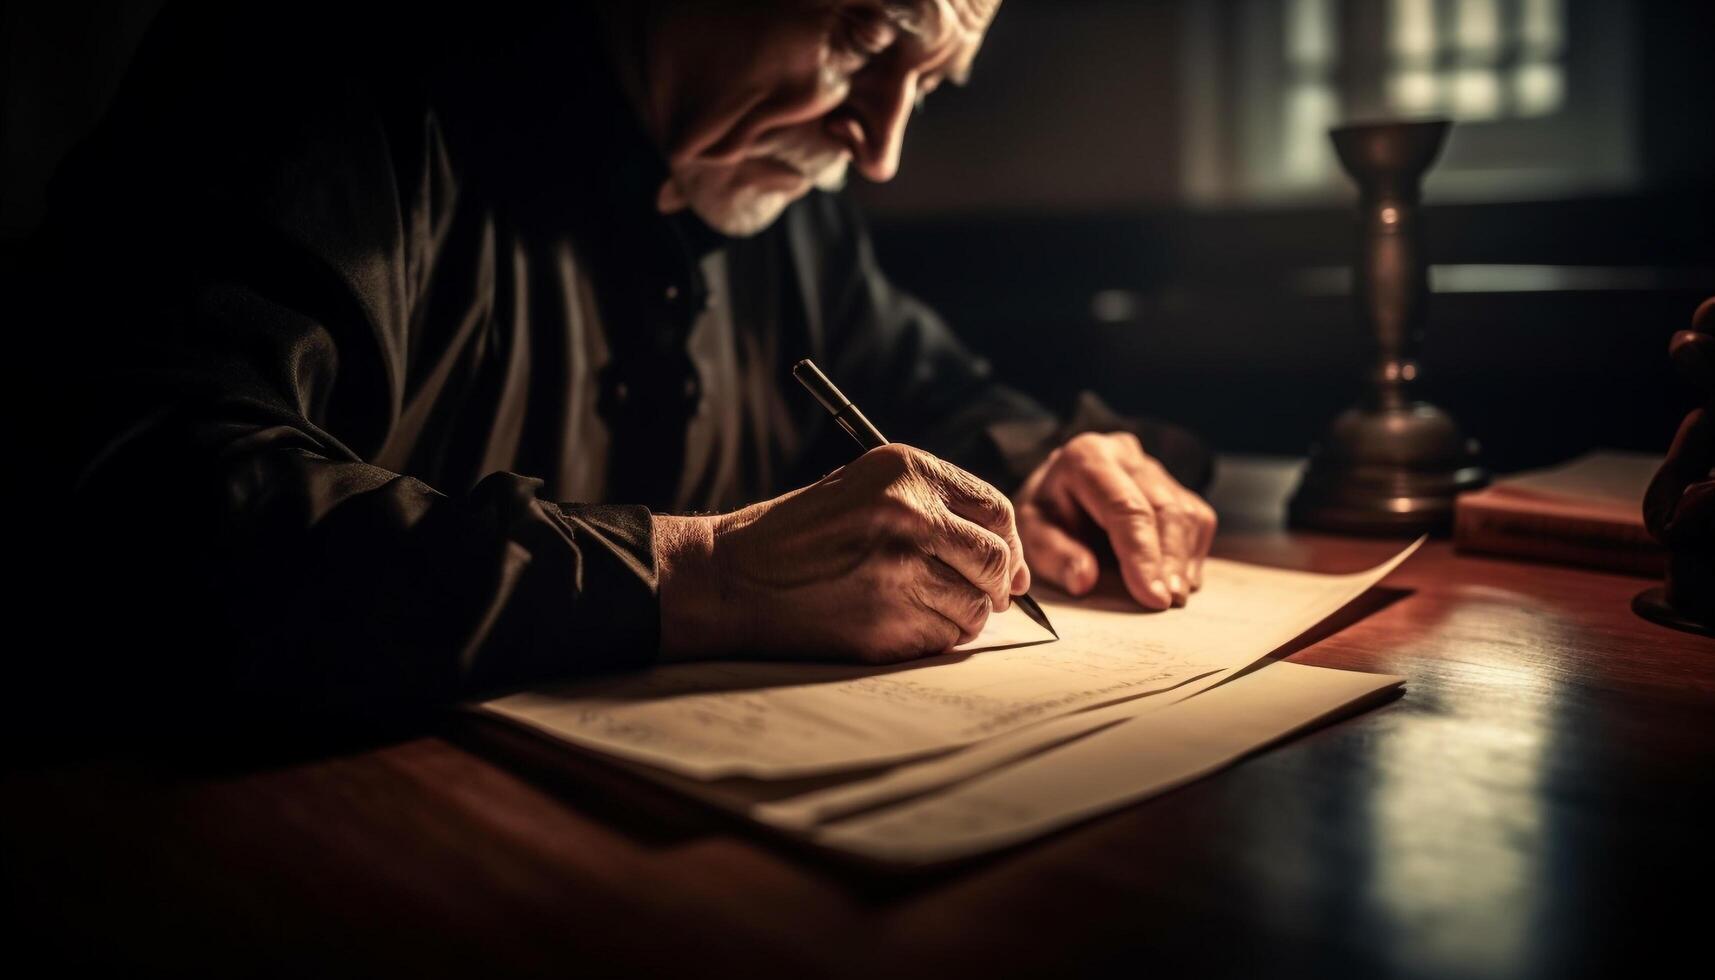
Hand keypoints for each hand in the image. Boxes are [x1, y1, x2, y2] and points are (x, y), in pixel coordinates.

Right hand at [655, 444, 1028, 663]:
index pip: (995, 509)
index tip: (1008, 565)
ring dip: (966, 614)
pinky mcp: (890, 622)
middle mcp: (912, 515)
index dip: (1009, 543)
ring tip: (930, 607)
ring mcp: (902, 571)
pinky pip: (945, 638)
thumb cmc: (796, 533)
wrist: (733, 577)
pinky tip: (902, 623)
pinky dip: (936, 637)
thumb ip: (929, 505)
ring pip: (976, 606)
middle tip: (991, 596)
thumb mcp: (861, 487)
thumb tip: (1002, 551)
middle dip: (999, 584)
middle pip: (995, 559)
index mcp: (906, 470)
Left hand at [1013, 432, 1216, 608]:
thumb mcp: (1031, 533)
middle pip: (1164, 509)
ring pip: (1186, 514)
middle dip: (1168, 560)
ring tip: (1175, 597)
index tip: (1153, 597)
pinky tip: (1178, 580)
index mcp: (1087, 457)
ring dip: (1183, 561)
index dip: (1142, 554)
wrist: (1057, 491)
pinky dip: (1192, 554)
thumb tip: (1084, 580)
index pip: (1125, 508)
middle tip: (1168, 603)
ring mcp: (1154, 468)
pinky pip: (1197, 520)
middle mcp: (1126, 454)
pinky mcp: (1175, 486)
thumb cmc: (1046, 514)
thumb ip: (1053, 554)